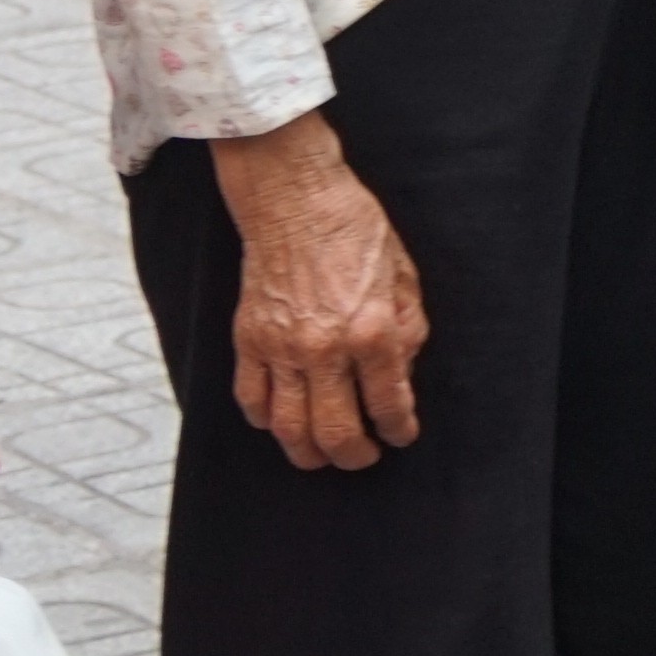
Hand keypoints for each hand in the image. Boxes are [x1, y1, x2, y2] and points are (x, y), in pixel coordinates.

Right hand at [211, 116, 429, 472]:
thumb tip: (401, 373)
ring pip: (289, 429)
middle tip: (365, 456)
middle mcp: (324, 348)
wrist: (293, 199)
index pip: (388, 404)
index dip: (399, 430)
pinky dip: (266, 422)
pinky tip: (283, 422)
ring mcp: (281, 348)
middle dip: (355, 456)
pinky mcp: (248, 341)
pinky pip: (252, 400)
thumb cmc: (354, 229)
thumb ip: (407, 329)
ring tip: (323, 455)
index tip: (401, 436)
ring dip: (308, 453)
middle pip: (336, 432)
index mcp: (372, 331)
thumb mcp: (404, 275)